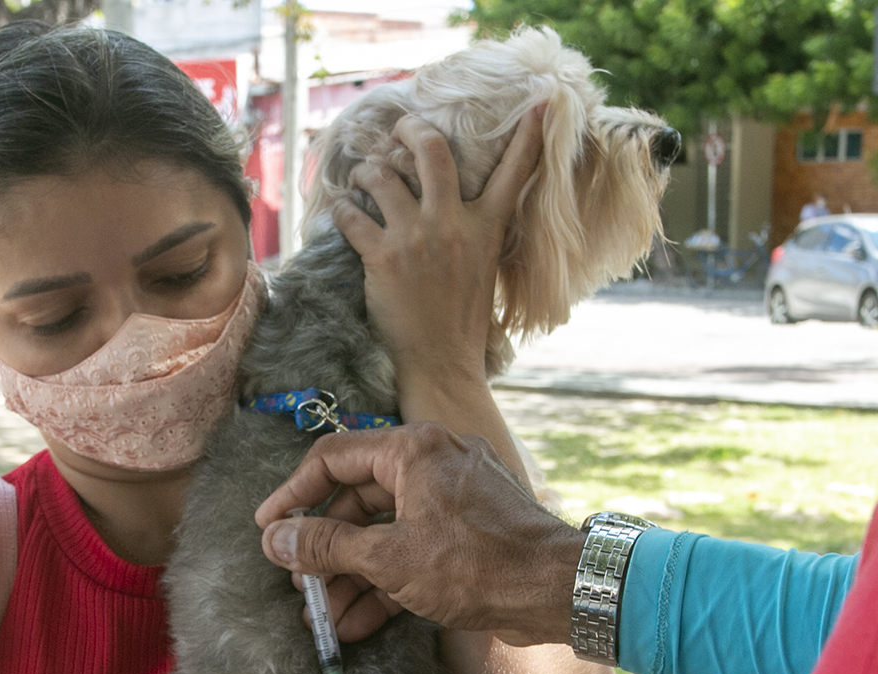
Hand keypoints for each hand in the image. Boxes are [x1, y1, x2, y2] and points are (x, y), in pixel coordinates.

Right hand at [256, 423, 582, 647]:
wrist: (556, 591)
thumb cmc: (478, 564)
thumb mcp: (389, 558)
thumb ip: (328, 547)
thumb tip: (277, 540)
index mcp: (413, 450)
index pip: (332, 459)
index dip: (293, 495)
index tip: (269, 529)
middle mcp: (432, 464)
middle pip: (358, 500)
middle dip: (326, 550)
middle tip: (300, 586)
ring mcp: (452, 499)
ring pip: (384, 532)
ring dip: (352, 575)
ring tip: (325, 617)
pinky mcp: (466, 534)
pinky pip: (412, 550)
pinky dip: (385, 581)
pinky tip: (358, 622)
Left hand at [332, 108, 544, 420]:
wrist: (442, 364)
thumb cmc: (464, 322)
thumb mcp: (486, 269)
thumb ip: (479, 233)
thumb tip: (466, 209)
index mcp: (487, 228)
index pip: (515, 172)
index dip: (527, 134)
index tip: (536, 105)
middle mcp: (453, 224)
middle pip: (432, 150)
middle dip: (410, 130)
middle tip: (399, 129)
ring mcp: (416, 238)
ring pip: (382, 176)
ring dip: (368, 171)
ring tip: (363, 177)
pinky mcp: (383, 257)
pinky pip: (351, 216)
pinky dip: (342, 210)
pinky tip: (341, 211)